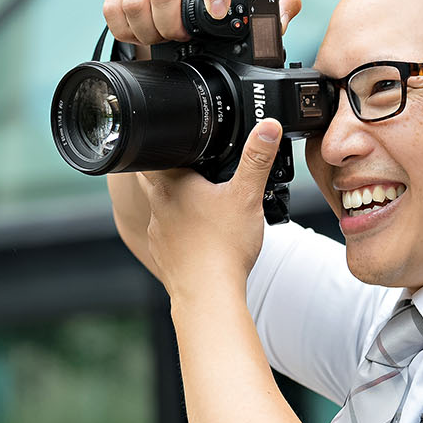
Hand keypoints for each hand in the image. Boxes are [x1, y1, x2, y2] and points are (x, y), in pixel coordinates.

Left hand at [141, 117, 284, 301]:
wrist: (208, 295)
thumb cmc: (223, 248)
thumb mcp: (248, 195)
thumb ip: (257, 158)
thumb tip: (267, 126)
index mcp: (171, 183)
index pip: (155, 149)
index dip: (167, 141)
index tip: (182, 138)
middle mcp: (157, 205)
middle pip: (157, 174)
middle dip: (175, 168)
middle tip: (198, 167)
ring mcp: (157, 231)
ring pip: (162, 205)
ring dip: (178, 200)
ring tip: (206, 201)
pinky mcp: (163, 253)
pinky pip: (169, 233)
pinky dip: (182, 229)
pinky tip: (202, 233)